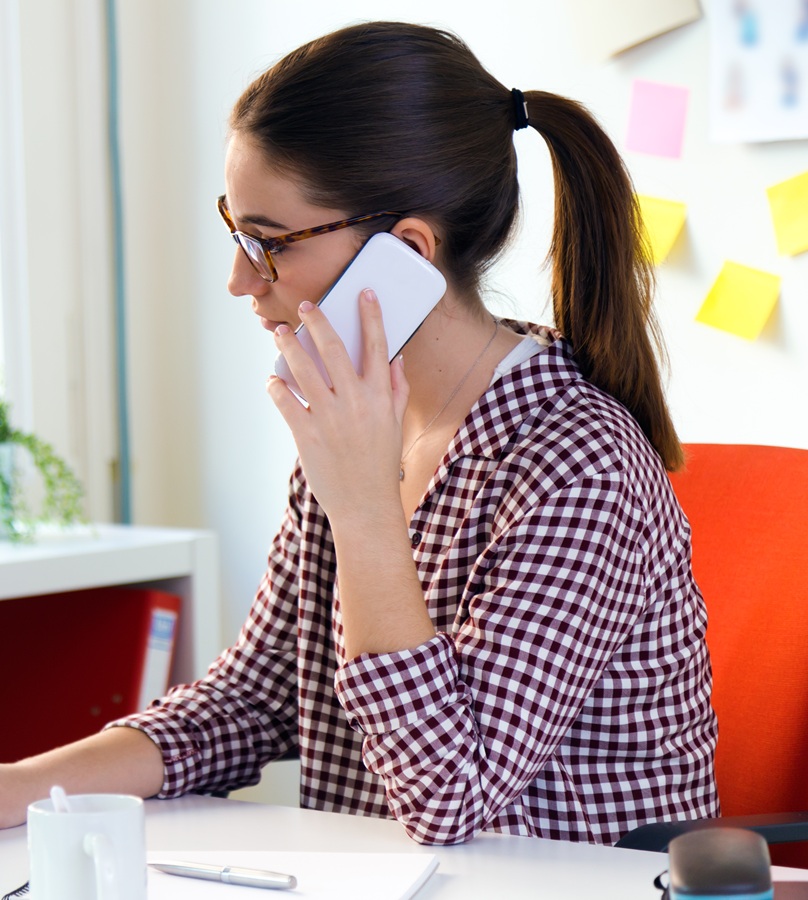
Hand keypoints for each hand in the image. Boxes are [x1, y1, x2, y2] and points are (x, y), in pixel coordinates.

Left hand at [268, 290, 408, 522]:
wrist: (365, 505)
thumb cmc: (380, 465)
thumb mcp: (395, 425)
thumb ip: (397, 390)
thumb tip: (395, 360)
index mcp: (380, 397)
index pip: (377, 346)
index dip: (371, 315)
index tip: (363, 293)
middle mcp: (355, 401)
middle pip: (334, 349)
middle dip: (318, 322)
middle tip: (306, 306)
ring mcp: (328, 417)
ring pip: (303, 369)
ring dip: (288, 346)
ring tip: (280, 333)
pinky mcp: (306, 434)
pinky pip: (285, 401)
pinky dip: (276, 387)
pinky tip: (273, 380)